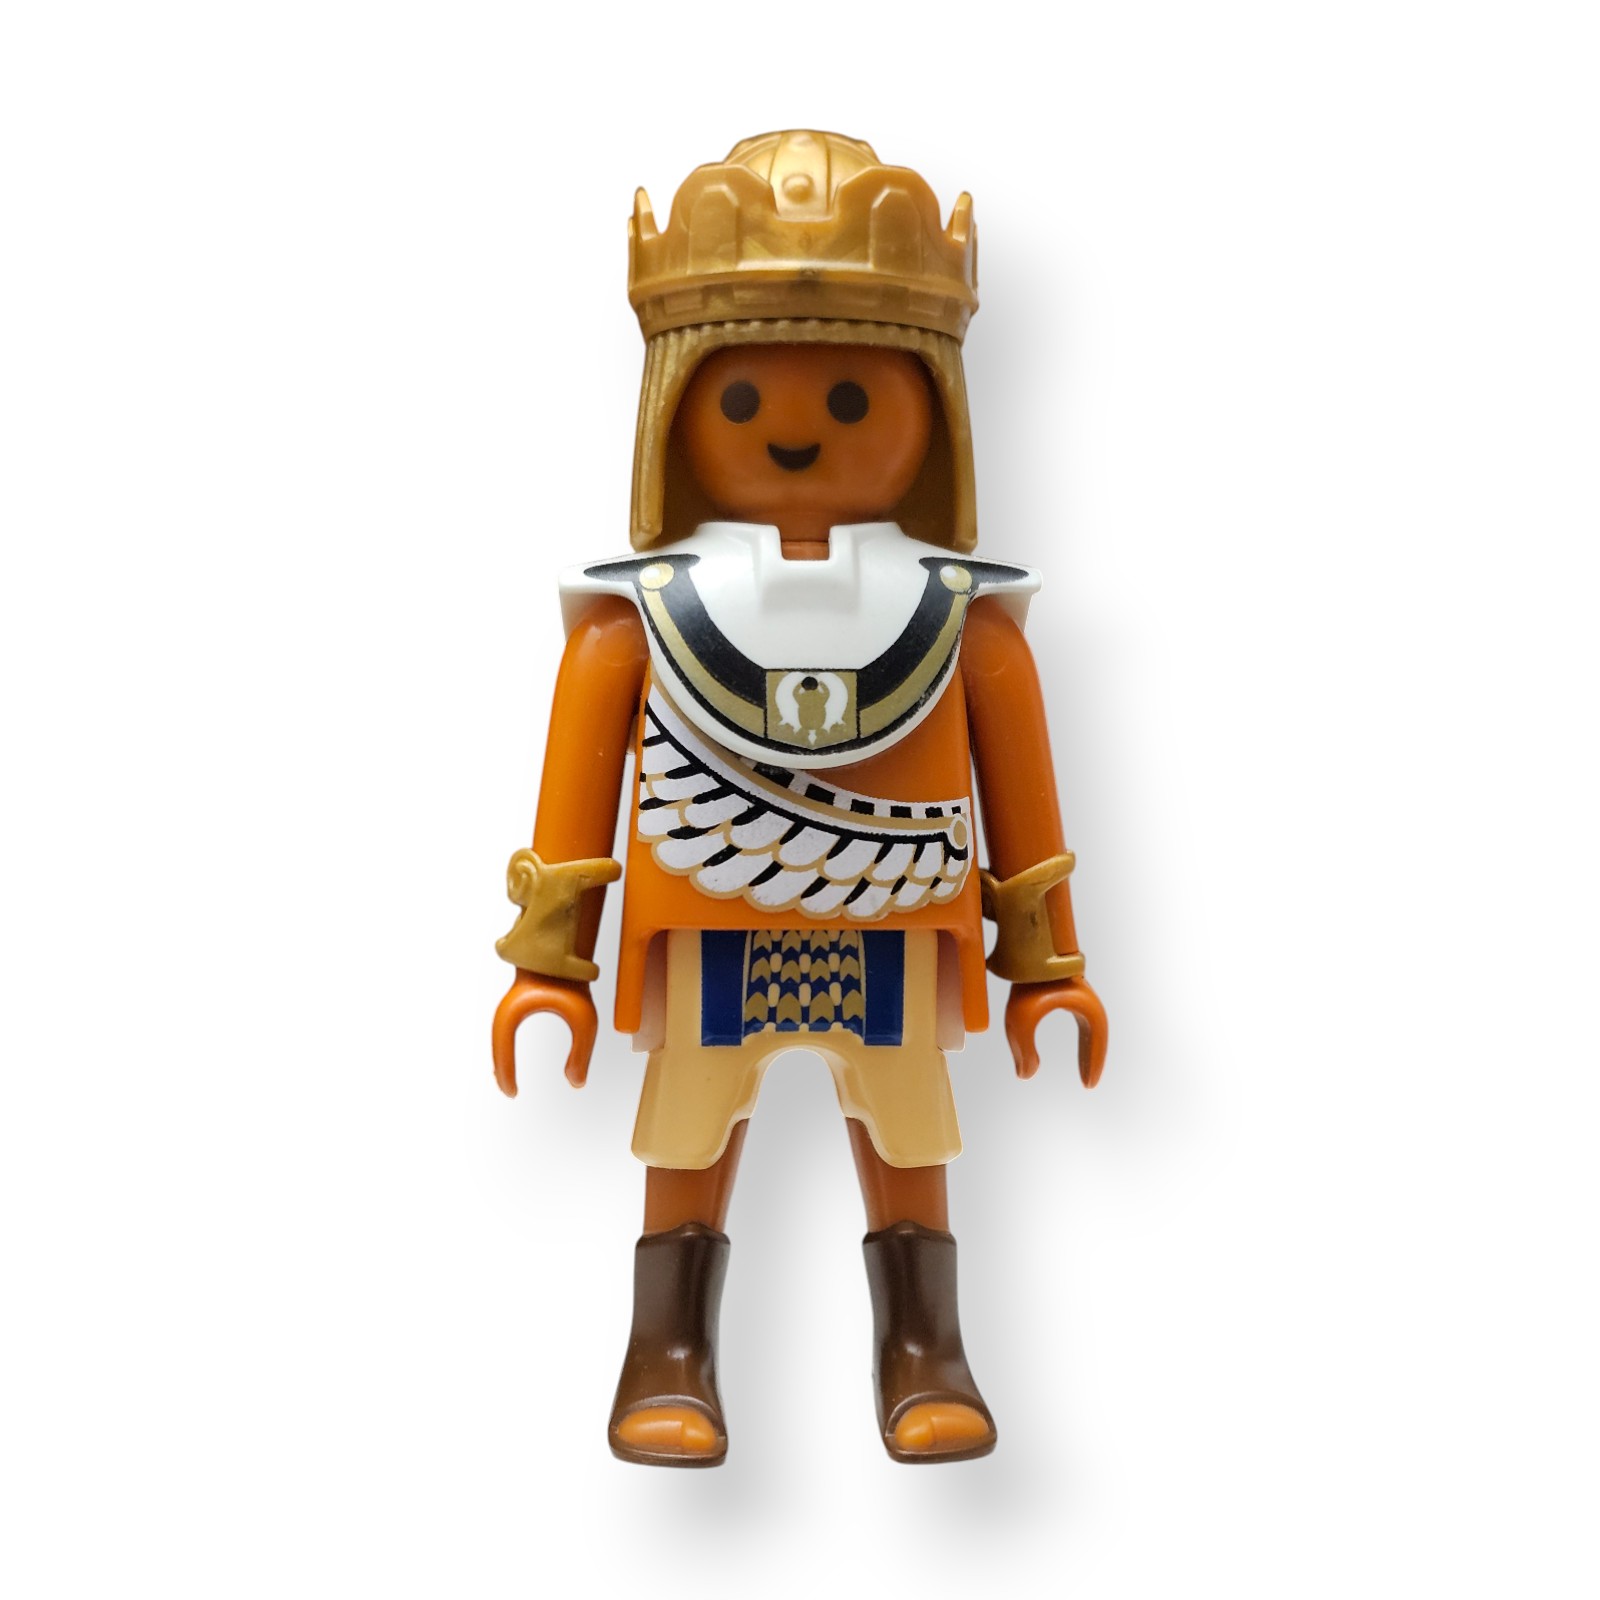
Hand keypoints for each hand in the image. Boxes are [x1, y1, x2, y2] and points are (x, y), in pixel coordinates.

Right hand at [492, 970, 598, 1094]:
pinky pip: (505, 1031)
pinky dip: (505, 1048)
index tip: (512, 1094)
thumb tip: (577, 1083)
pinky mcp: (517, 1002)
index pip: (503, 1049)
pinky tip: (509, 1061)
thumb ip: (582, 1053)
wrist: (565, 949)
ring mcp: (511, 1004)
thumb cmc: (574, 981)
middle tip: (508, 1092)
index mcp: (516, 1010)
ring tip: (506, 1081)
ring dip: (501, 1059)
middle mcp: (508, 1008)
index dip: (505, 1074)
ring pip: (499, 1038)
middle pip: (497, 1045)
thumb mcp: (584, 1020)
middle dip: (500, 1070)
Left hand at [1004, 977, 1107, 1086]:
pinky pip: (1075, 1017)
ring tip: (1081, 1068)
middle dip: (1092, 1058)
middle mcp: (1085, 998)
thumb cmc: (1025, 980)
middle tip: (1088, 1082)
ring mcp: (1076, 992)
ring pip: (1087, 1027)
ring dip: (1086, 1048)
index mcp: (1085, 1006)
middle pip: (1097, 1035)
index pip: (1097, 1041)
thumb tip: (1025, 1074)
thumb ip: (1023, 1049)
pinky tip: (1066, 1043)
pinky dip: (1075, 1035)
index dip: (1093, 1064)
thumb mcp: (1021, 1019)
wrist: (1022, 946)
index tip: (1088, 1085)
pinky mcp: (1064, 988)